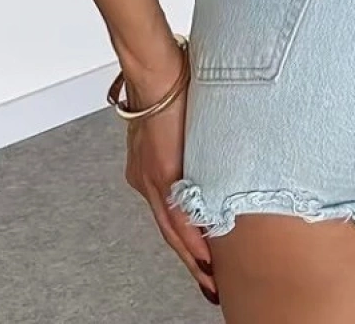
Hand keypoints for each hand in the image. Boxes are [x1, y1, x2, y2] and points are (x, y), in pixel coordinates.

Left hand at [123, 69, 217, 305]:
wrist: (156, 71)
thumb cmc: (171, 85)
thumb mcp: (181, 121)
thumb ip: (189, 142)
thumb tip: (209, 144)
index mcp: (148, 168)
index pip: (169, 212)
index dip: (185, 238)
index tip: (201, 256)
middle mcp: (145, 180)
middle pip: (168, 230)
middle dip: (190, 261)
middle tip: (208, 284)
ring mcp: (151, 179)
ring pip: (171, 229)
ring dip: (192, 258)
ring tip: (209, 279)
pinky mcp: (161, 173)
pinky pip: (177, 214)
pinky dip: (191, 238)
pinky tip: (203, 256)